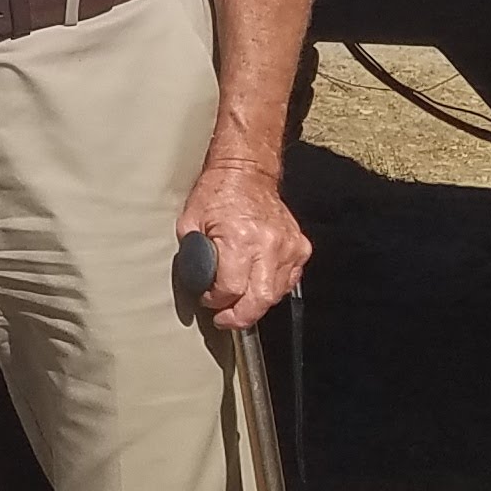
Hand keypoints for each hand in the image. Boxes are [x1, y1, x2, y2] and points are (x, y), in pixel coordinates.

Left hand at [176, 156, 306, 330]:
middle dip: (240, 317)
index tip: (209, 300)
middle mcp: (269, 245)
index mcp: (240, 238)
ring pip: (277, 294)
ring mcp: (289, 246)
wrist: (247, 171)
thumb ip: (194, 256)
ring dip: (256, 304)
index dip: (216, 301)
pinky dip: (273, 288)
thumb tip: (199, 283)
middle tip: (225, 319)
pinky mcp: (300, 246)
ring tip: (239, 302)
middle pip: (260, 300)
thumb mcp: (190, 223)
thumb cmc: (217, 193)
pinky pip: (288, 280)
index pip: (231, 289)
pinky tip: (257, 286)